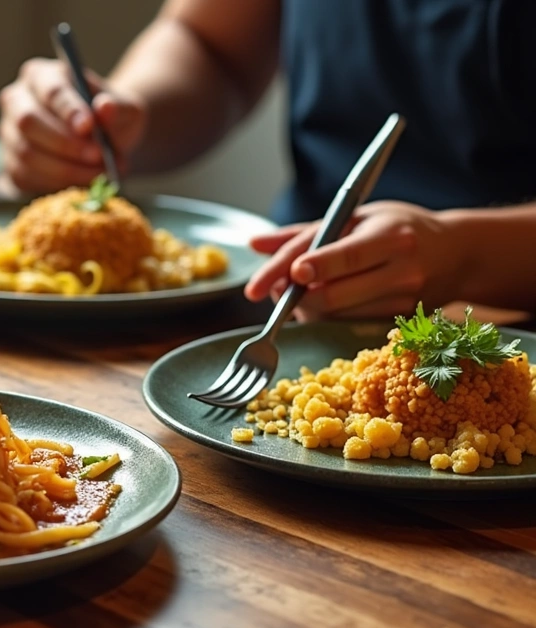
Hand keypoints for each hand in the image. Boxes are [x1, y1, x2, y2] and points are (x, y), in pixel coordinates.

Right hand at [0, 58, 146, 193]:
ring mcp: (9, 134)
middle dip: (65, 143)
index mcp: (40, 75)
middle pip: (28, 121)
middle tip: (98, 156)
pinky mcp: (11, 164)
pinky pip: (27, 178)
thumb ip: (116, 107)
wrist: (100, 142)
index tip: (89, 127)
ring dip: (66, 169)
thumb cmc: (107, 118)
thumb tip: (104, 107)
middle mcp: (16, 100)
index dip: (68, 109)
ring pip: (27, 154)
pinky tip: (82, 183)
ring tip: (100, 173)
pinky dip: (57, 185)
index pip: (50, 90)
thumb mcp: (122, 108)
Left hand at [243, 201, 461, 320]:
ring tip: (296, 289)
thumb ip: (303, 233)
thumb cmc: (399, 228)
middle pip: (333, 295)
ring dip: (304, 307)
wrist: (458, 254)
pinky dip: (324, 316)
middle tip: (272, 288)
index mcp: (391, 237)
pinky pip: (347, 325)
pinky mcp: (399, 323)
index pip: (347, 256)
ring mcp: (402, 302)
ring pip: (335, 315)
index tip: (291, 273)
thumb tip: (254, 244)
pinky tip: (320, 301)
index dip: (316, 266)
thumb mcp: (356, 217)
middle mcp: (400, 271)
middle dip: (294, 295)